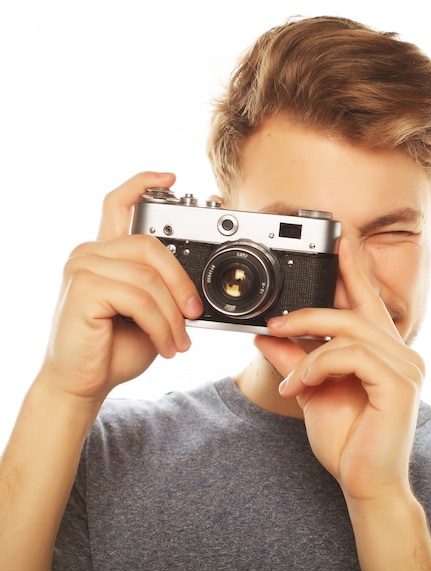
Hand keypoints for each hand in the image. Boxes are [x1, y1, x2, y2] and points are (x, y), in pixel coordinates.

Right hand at [42, 172, 202, 404]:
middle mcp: (90, 252)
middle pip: (151, 245)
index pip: (119, 204)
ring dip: (172, 315)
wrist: (85, 382)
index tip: (172, 177)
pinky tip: (165, 346)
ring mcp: (83, 266)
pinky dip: (160, 325)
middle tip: (194, 315)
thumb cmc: (116, 347)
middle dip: (182, 282)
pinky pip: (139, 297)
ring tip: (177, 342)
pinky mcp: (83, 287)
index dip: (144, 183)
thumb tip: (197, 282)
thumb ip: (164, 287)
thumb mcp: (151, 311)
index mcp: (106, 253)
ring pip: (148, 277)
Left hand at [255, 237, 424, 502]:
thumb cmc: (347, 441)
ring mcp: (406, 367)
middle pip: (356, 310)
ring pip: (349, 331)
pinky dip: (318, 365)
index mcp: (385, 353)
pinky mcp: (399, 384)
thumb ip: (295, 361)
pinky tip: (301, 386)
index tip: (339, 241)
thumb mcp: (312, 392)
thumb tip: (266, 337)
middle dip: (312, 310)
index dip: (355, 269)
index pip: (370, 302)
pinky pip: (351, 355)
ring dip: (308, 350)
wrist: (365, 484)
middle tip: (276, 323)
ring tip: (288, 378)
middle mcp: (402, 354)